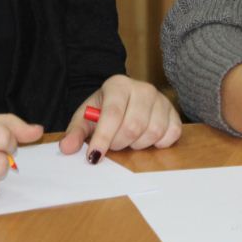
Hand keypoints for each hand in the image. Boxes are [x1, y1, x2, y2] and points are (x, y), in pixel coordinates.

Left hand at [60, 75, 181, 160]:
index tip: (94, 156)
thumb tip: (66, 148)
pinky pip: (170, 135)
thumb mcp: (86, 117)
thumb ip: (75, 132)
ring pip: (152, 133)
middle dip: (119, 143)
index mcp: (118, 85)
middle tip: (113, 144)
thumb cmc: (104, 109)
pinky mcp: (174, 112)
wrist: (125, 99)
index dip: (103, 138)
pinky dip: (158, 143)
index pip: (112, 114)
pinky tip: (146, 139)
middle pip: (133, 126)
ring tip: (128, 139)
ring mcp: (161, 99)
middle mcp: (142, 88)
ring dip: (137, 145)